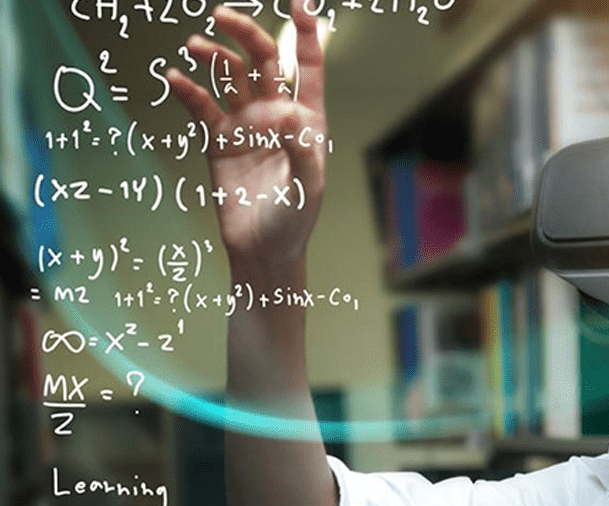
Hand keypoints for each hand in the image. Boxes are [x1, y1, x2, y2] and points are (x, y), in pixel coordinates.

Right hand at [167, 1, 326, 273]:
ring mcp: (245, 125)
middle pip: (261, 61)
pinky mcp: (218, 140)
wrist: (262, 251)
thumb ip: (300, 148)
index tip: (299, 2)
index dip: (305, 32)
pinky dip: (186, 89)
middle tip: (222, 15)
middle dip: (246, 33)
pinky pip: (200, 106)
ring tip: (196, 46)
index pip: (308, 66)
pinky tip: (173, 78)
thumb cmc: (294, 219)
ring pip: (228, 76)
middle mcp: (276, 114)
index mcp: (307, 119)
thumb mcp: (307, 186)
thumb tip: (286, 111)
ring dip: (214, 55)